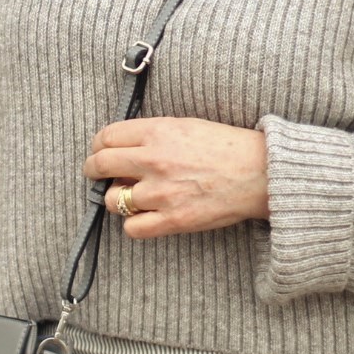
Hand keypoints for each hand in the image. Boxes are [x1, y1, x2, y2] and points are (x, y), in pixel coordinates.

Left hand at [85, 116, 268, 237]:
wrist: (259, 172)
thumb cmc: (226, 146)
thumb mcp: (185, 125)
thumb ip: (151, 134)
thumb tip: (121, 148)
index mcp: (157, 132)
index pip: (106, 137)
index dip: (98, 146)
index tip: (101, 151)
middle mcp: (154, 160)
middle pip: (100, 166)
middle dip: (94, 171)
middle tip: (98, 175)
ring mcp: (161, 192)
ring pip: (112, 200)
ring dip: (117, 199)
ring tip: (132, 196)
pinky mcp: (172, 220)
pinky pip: (132, 228)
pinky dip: (135, 223)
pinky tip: (146, 215)